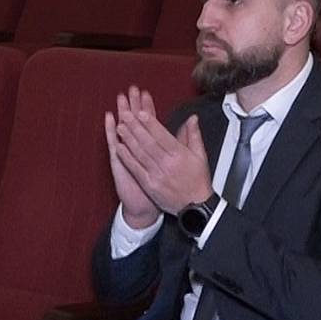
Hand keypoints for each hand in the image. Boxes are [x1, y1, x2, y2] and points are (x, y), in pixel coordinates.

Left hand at [108, 86, 212, 217]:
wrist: (195, 207)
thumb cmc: (198, 181)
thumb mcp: (200, 156)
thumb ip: (194, 135)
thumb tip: (192, 118)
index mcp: (180, 155)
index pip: (162, 136)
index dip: (151, 123)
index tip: (142, 112)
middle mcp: (167, 164)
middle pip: (148, 142)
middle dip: (136, 127)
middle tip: (125, 114)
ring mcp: (157, 175)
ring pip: (140, 154)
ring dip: (128, 139)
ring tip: (120, 127)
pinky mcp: (149, 185)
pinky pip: (136, 169)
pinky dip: (127, 158)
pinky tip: (120, 148)